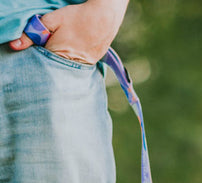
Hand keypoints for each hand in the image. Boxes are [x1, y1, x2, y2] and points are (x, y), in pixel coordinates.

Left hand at [9, 0, 128, 63]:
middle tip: (58, 38)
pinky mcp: (93, 62)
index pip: (42, 59)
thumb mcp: (52, 20)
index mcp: (59, 53)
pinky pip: (79, 64)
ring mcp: (84, 64)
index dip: (40, 49)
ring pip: (68, 65)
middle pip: (55, 64)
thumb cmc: (77, 16)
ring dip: (64, 56)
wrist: (104, 17)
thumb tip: (15, 45)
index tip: (43, 40)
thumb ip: (33, 33)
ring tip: (69, 41)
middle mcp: (72, 63)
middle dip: (52, 54)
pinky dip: (75, 57)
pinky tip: (77, 45)